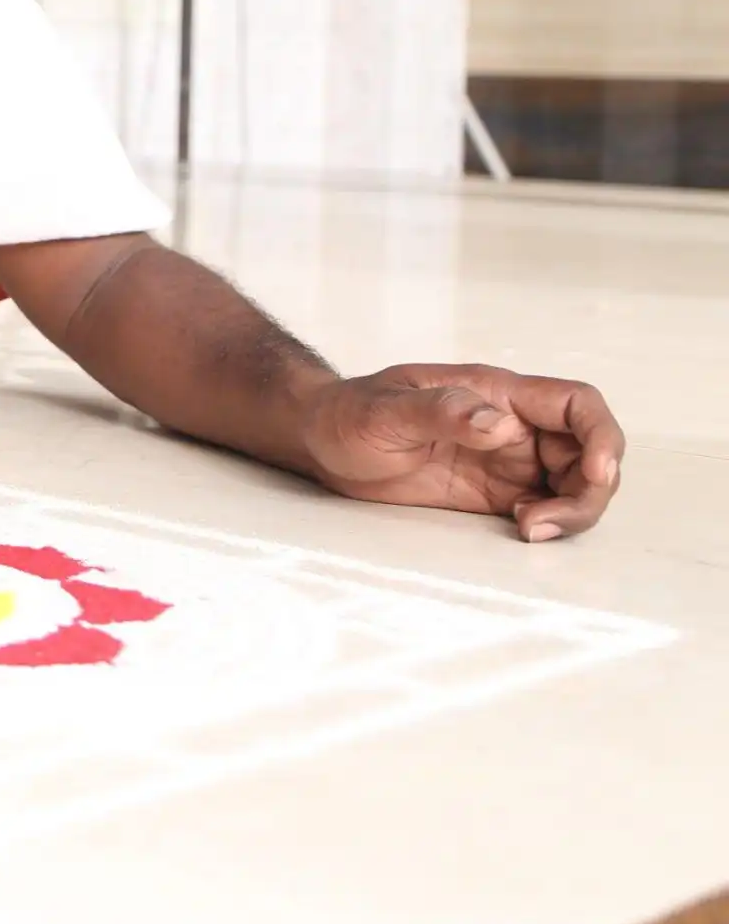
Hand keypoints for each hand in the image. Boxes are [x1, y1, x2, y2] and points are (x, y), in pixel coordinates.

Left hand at [297, 364, 623, 540]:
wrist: (320, 442)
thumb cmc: (347, 414)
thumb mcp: (384, 410)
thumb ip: (440, 411)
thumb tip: (498, 423)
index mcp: (495, 393)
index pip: (577, 404)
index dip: (602, 435)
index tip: (597, 472)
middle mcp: (511, 425)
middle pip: (587, 452)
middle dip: (589, 489)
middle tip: (546, 521)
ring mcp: (505, 460)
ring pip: (573, 484)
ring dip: (572, 510)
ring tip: (530, 528)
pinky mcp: (493, 493)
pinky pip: (544, 506)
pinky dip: (550, 523)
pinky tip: (522, 530)